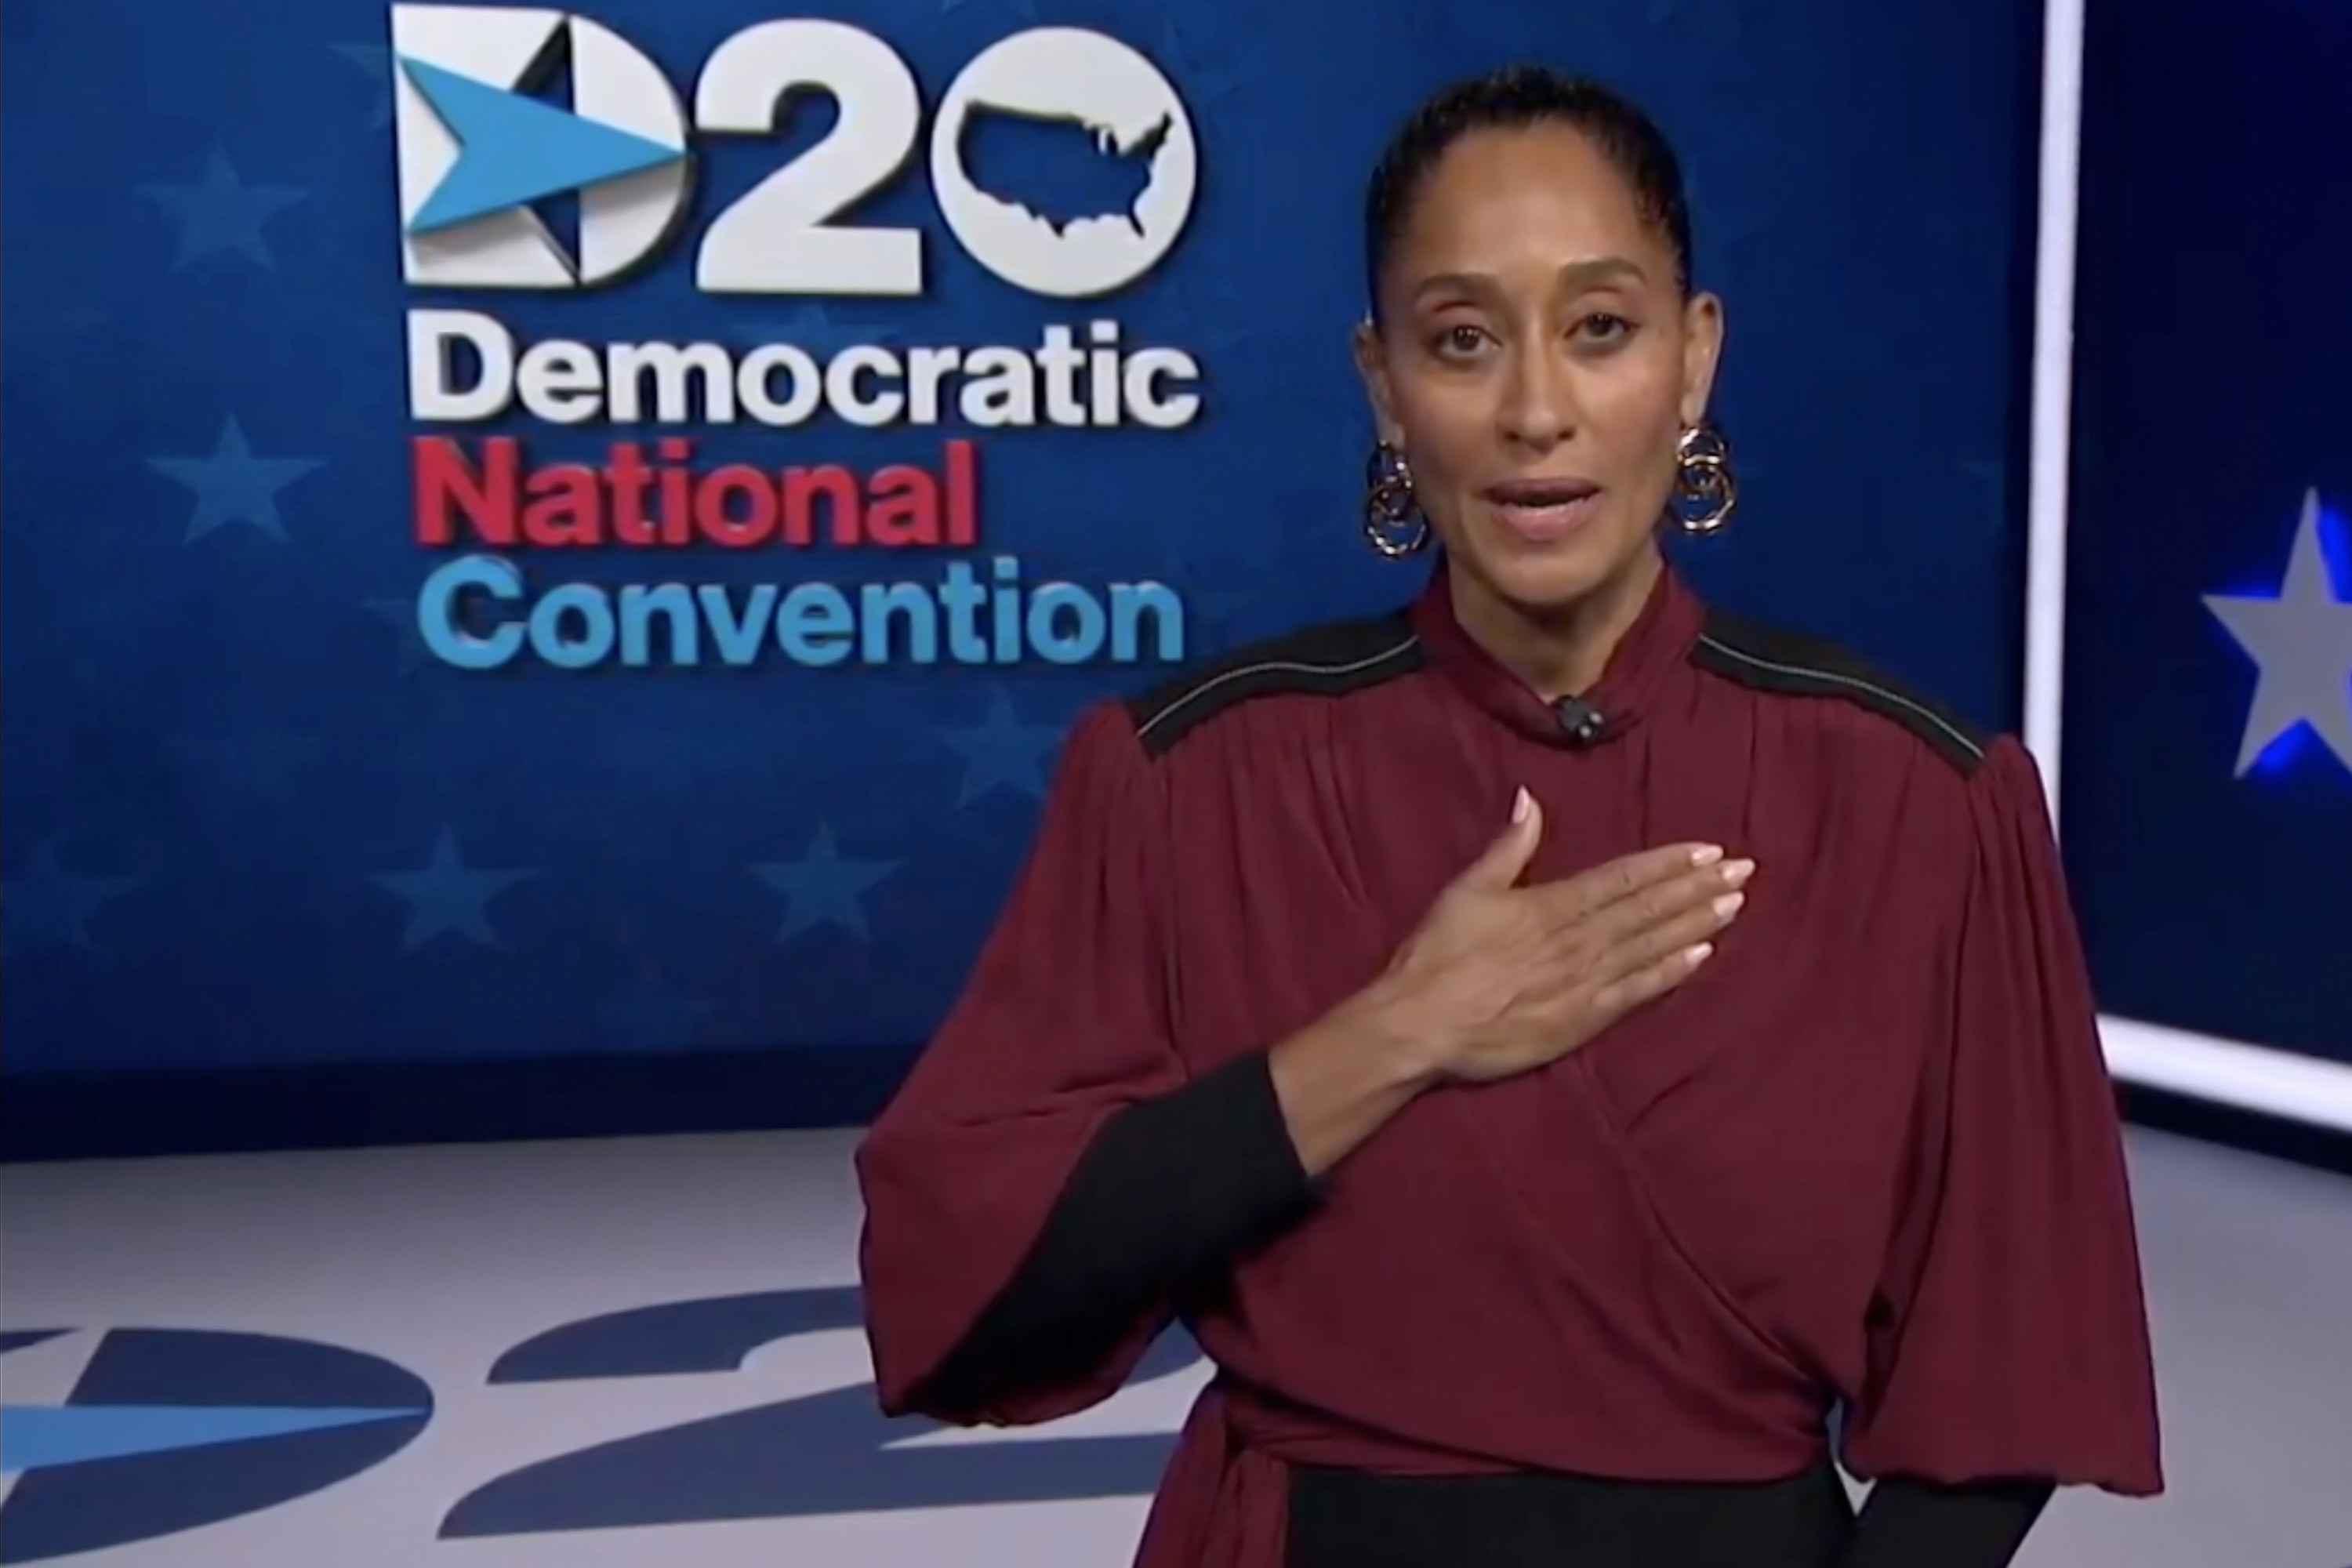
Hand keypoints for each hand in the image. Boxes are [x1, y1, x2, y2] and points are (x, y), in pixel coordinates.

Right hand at [1370, 787, 1751, 1084]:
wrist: (1419, 1024)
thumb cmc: (1437, 956)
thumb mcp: (1467, 890)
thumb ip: (1508, 847)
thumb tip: (1530, 798)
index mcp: (1549, 904)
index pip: (1622, 878)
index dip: (1668, 863)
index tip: (1708, 851)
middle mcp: (1576, 940)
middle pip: (1646, 908)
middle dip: (1696, 888)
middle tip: (1743, 872)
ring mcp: (1583, 982)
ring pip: (1650, 945)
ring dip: (1694, 923)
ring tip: (1734, 905)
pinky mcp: (1581, 1020)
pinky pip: (1636, 993)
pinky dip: (1669, 973)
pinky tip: (1701, 957)